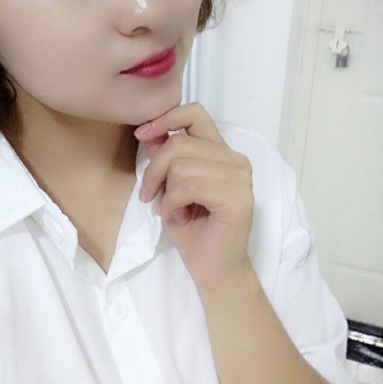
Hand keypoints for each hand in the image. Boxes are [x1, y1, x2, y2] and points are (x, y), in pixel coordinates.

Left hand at [135, 103, 253, 292]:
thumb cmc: (192, 230)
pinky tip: (179, 218)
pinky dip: (172, 204)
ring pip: (180, 166)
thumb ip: (166, 158)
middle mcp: (236, 160)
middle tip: (149, 195)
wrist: (214, 271)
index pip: (194, 112)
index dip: (164, 118)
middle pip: (179, 142)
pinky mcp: (238, 199)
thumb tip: (149, 132)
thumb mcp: (170, 187)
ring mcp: (241, 178)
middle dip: (154, 170)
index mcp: (221, 152)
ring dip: (165, 193)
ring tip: (172, 211)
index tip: (141, 135)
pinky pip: (188, 187)